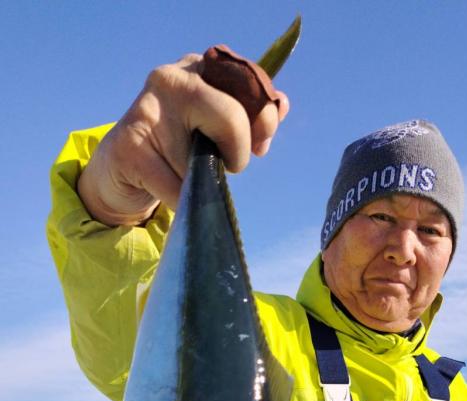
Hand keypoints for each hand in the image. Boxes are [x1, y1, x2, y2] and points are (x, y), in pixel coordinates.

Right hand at [77, 51, 288, 226]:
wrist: (120, 171)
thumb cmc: (177, 148)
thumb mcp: (216, 125)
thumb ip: (249, 115)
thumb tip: (280, 106)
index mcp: (199, 66)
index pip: (248, 83)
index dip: (263, 119)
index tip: (260, 145)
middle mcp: (171, 79)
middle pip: (231, 116)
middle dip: (239, 152)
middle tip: (228, 166)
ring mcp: (147, 111)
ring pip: (203, 161)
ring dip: (204, 183)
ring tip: (185, 175)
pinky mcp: (129, 148)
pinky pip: (178, 189)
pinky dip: (184, 202)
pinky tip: (173, 193)